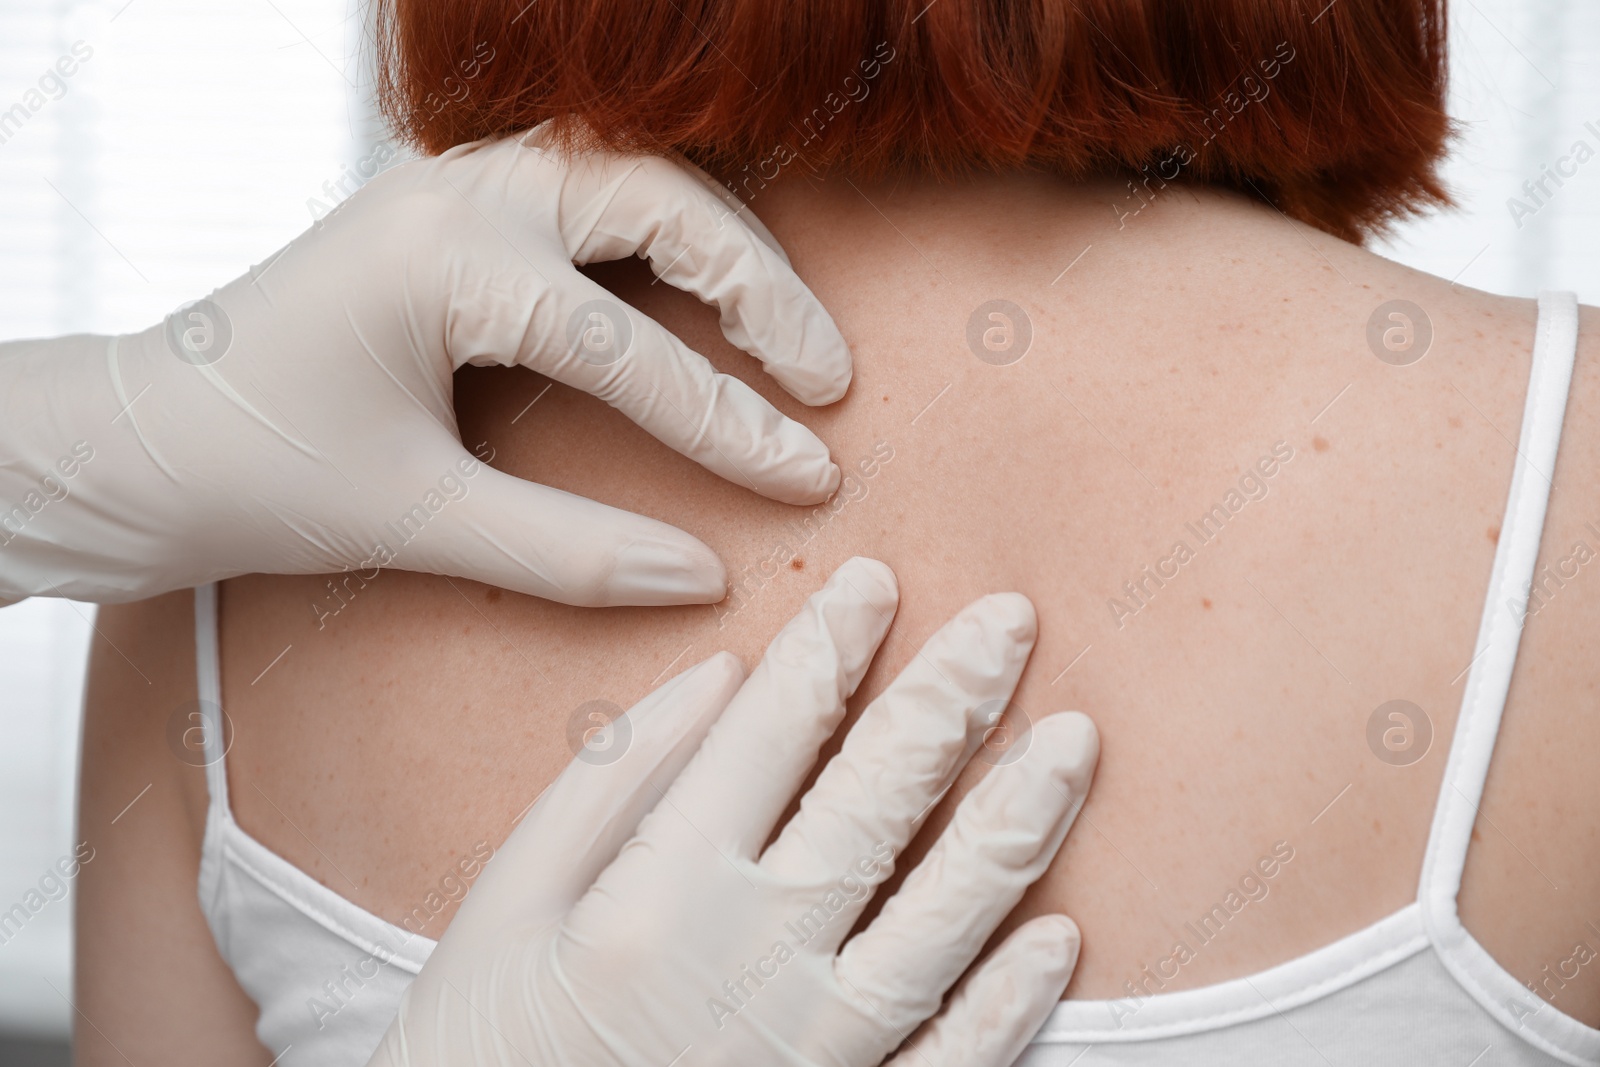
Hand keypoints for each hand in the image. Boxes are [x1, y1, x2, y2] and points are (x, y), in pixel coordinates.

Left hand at [0, 128, 849, 604]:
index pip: (627, 343)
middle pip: (660, 203)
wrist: (134, 439)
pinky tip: (704, 299)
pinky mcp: (451, 212)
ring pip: (633, 183)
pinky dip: (662, 244)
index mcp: (446, 258)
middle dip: (759, 290)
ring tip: (790, 340)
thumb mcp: (416, 522)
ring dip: (722, 251)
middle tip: (826, 380)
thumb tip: (702, 577)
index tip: (807, 474)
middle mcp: (457, 194)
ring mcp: (453, 189)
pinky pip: (587, 199)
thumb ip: (567, 553)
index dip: (727, 421)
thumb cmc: (251, 472)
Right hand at [371, 557, 1098, 1066]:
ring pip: (945, 918)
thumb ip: (609, 782)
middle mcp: (752, 959)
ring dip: (1017, 821)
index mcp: (661, 891)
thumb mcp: (504, 902)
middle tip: (1010, 620)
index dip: (831, 645)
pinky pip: (952, 1056)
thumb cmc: (479, 1044)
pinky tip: (1062, 931)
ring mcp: (811, 1049)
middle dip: (951, 698)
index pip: (771, 732)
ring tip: (1075, 739)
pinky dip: (1011, 998)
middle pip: (879, 800)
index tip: (876, 579)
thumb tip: (721, 676)